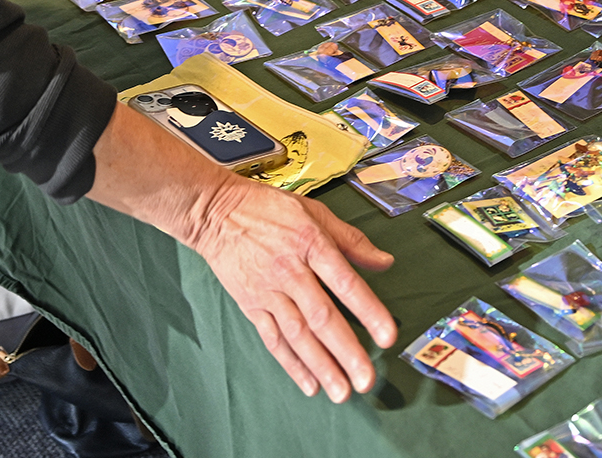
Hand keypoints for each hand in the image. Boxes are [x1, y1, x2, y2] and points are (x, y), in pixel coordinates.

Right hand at [87, 105, 394, 401]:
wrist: (214, 213)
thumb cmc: (268, 209)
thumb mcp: (313, 211)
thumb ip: (350, 240)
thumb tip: (385, 262)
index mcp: (310, 244)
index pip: (345, 283)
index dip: (368, 311)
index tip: (387, 337)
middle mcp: (290, 272)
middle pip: (321, 317)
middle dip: (346, 352)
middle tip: (366, 380)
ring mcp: (268, 292)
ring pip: (298, 335)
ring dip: (321, 366)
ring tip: (341, 392)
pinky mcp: (251, 306)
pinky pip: (273, 339)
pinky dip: (291, 364)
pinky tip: (309, 384)